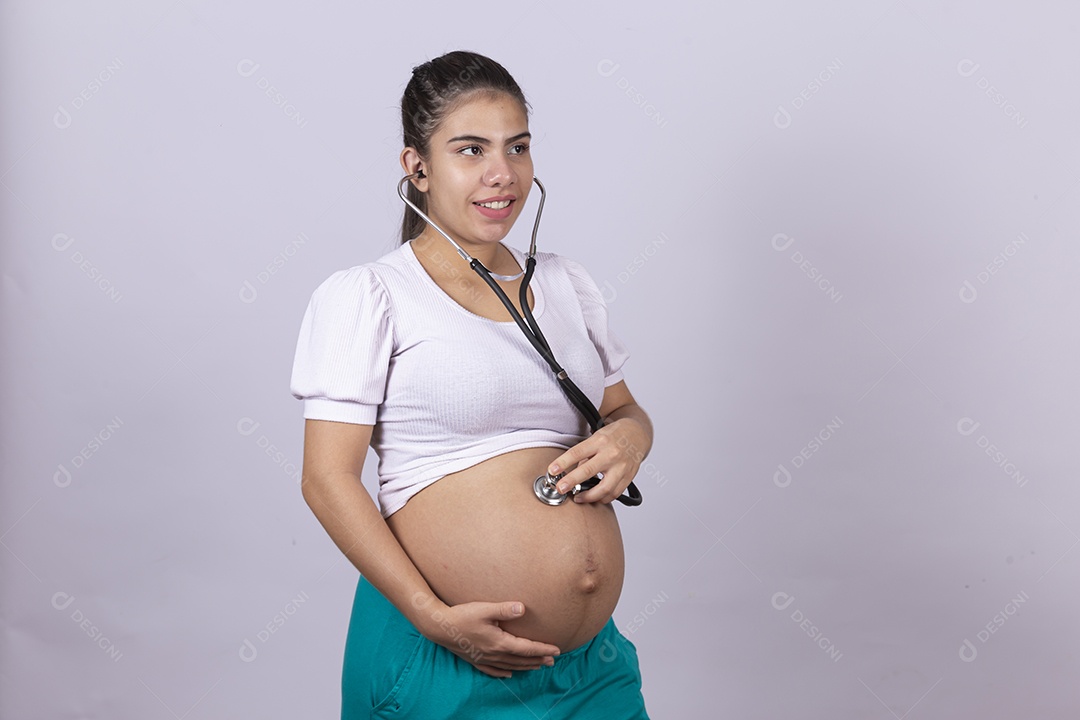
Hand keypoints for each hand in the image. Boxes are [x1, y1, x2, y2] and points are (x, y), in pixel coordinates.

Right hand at [417, 599, 560, 677]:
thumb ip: (504, 609)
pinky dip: (504, 672)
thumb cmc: (462, 616)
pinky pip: (493, 670)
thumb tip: (522, 608)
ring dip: (526, 666)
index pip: (527, 648)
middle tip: (553, 660)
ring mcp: (484, 659)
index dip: (543, 649)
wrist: (439, 627)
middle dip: (538, 660)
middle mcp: (494, 654)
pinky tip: (509, 674)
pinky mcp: (475, 660)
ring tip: (538, 666)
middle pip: (521, 659)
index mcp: (499, 642)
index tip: (557, 650)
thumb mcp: (484, 609)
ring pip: (510, 665)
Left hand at [547, 417, 648, 504]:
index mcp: (600, 441)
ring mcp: (621, 467)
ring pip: (604, 488)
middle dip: (571, 482)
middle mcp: (611, 454)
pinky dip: (603, 498)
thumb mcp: (596, 437)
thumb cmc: (614, 435)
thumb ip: (584, 453)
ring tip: (578, 498)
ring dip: (589, 497)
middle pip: (588, 471)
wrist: (637, 434)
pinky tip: (595, 498)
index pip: (577, 452)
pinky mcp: (629, 477)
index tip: (552, 471)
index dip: (562, 463)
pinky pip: (615, 493)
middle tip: (560, 489)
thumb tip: (572, 472)